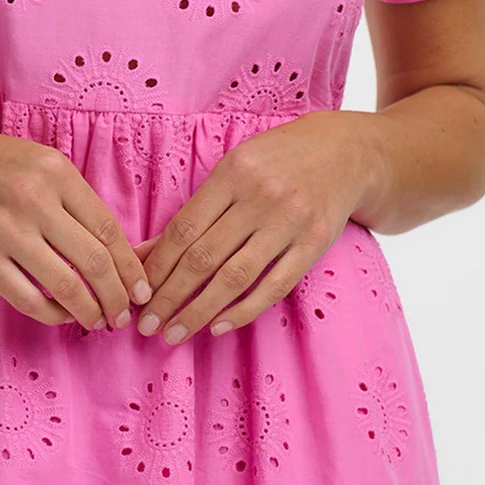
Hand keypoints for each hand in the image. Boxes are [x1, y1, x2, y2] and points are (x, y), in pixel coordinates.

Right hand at [0, 128, 153, 333]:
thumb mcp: (39, 162)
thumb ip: (73, 199)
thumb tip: (115, 250)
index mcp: (56, 172)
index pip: (108, 230)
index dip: (131, 268)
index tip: (142, 289)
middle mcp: (34, 200)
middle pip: (94, 262)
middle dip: (117, 297)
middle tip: (125, 314)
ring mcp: (5, 230)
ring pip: (65, 286)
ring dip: (89, 312)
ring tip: (99, 321)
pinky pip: (27, 299)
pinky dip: (52, 315)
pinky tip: (63, 316)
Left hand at [127, 111, 383, 344]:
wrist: (346, 151)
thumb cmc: (277, 160)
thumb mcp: (234, 169)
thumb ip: (195, 210)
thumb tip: (145, 252)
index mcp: (232, 173)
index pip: (184, 229)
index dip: (157, 266)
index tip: (138, 295)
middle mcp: (259, 197)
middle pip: (204, 256)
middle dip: (170, 296)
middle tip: (148, 325)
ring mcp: (289, 221)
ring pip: (235, 277)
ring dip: (200, 311)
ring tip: (175, 333)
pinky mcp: (315, 243)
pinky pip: (275, 285)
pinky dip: (244, 310)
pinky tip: (219, 326)